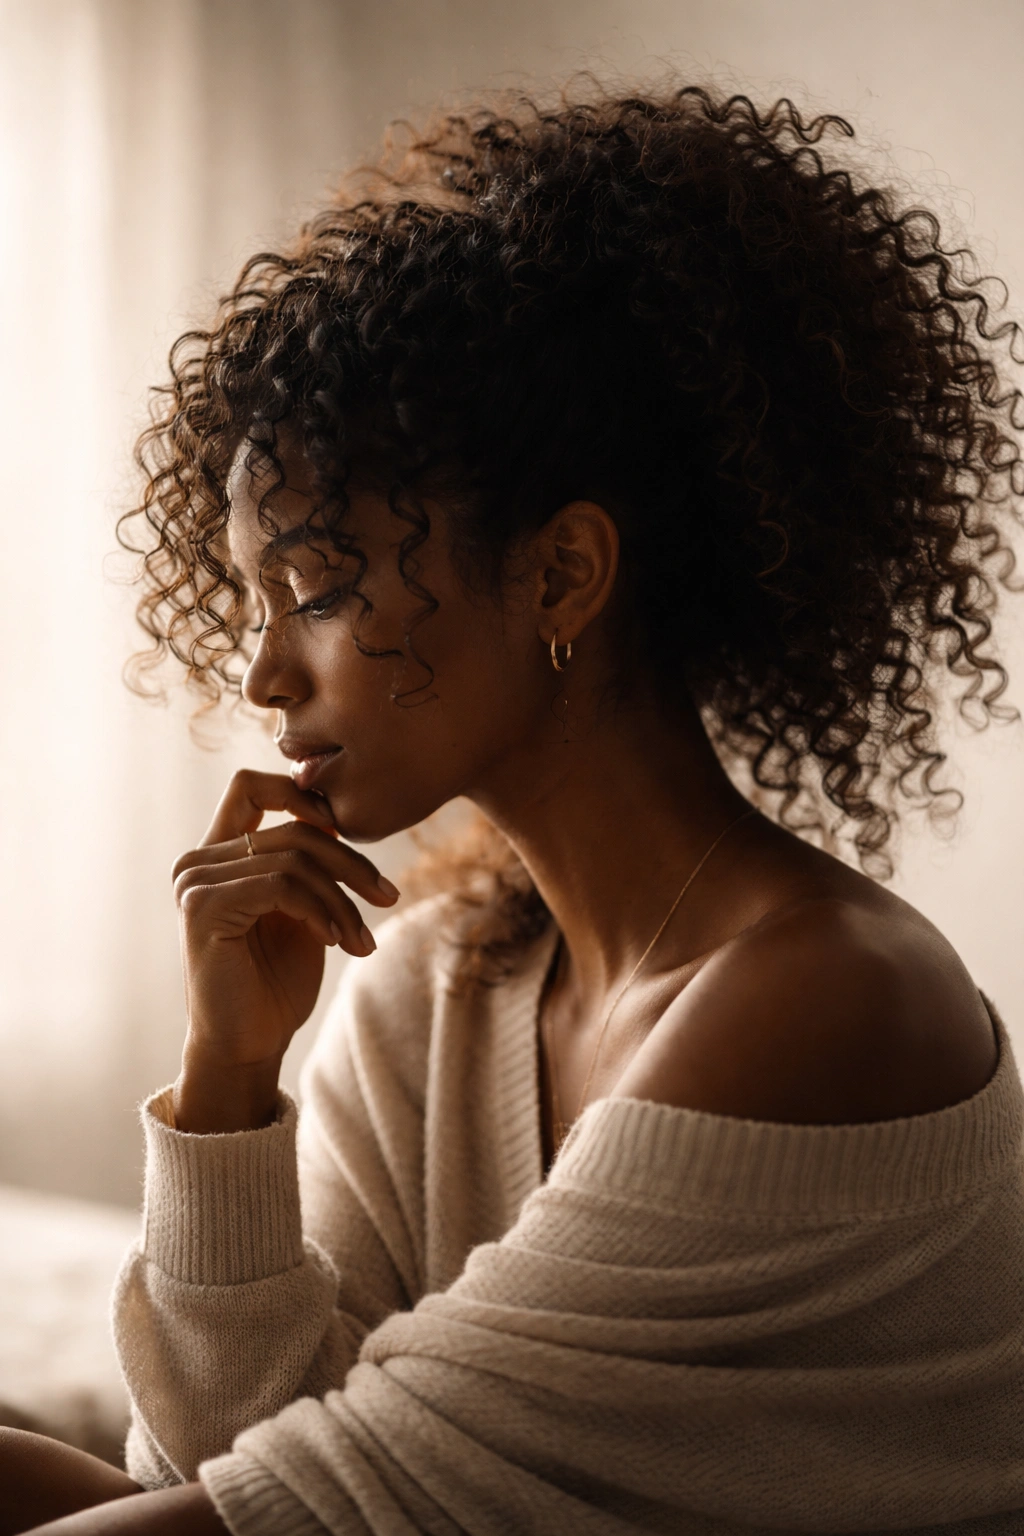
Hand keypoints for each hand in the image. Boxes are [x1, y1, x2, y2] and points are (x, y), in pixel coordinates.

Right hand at [170, 770, 398, 1130]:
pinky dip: (321, 911)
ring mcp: (195, 882)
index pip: (252, 786)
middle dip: (351, 863)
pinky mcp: (203, 908)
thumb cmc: (276, 982)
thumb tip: (341, 818)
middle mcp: (198, 861)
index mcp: (218, 854)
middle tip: (387, 897)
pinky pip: (281, 885)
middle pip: (293, 827)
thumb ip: (309, 863)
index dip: (303, 793)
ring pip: (294, 857)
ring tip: (362, 940)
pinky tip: (337, 942)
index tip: (350, 832)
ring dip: (342, 899)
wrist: (249, 1046)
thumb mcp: (303, 910)